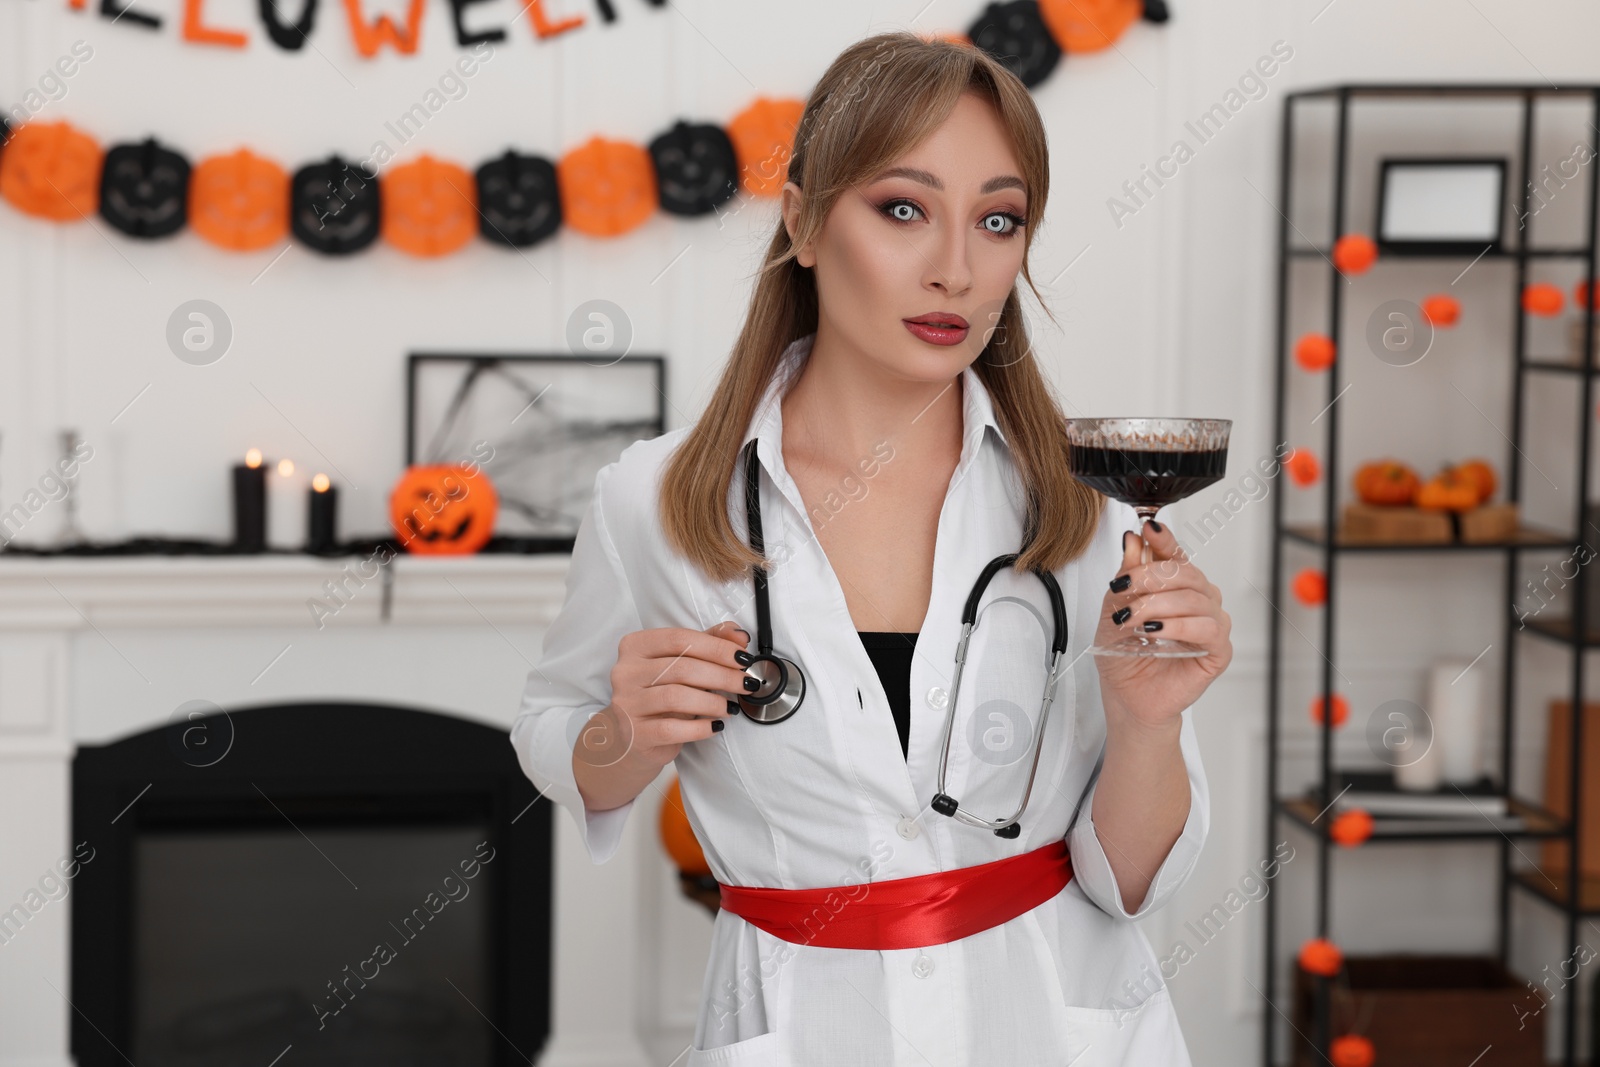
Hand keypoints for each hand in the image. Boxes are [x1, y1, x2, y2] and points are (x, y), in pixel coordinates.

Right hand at [578, 620, 750, 773]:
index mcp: (636, 646)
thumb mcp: (684, 662)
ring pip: (676, 697)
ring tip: (730, 707)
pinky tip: (715, 725)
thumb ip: (710, 642)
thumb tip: (739, 635)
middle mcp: (625, 672)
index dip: (716, 647)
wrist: (632, 737)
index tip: (742, 658)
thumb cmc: (661, 693)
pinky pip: (671, 729)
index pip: (679, 639)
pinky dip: (700, 727)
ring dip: (712, 702)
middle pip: (681, 667)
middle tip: (746, 683)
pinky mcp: (635, 733)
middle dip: (722, 676)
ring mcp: (626, 703)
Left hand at [1093, 520, 1231, 731]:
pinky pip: (1207, 627)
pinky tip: (1155, 631)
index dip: (1164, 539)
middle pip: (1185, 573)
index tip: (1147, 528)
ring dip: (1157, 604)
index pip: (1175, 555)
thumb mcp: (1114, 609)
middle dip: (1150, 576)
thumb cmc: (1124, 656)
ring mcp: (1211, 624)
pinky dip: (1178, 625)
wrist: (1127, 697)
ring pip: (1195, 598)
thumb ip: (1126, 576)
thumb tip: (1133, 540)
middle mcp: (1197, 600)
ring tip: (1131, 618)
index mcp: (1174, 587)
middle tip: (1122, 588)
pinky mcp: (1218, 650)